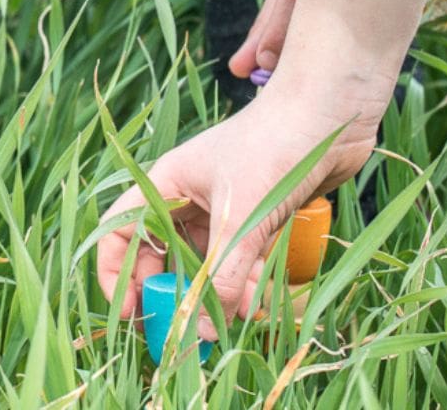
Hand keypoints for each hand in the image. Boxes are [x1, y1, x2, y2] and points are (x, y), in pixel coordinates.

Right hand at [98, 0, 446, 342]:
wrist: (331, 111)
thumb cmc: (274, 148)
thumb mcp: (241, 217)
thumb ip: (221, 276)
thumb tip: (203, 331)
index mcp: (168, 182)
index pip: (121, 228)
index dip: (115, 271)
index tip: (128, 313)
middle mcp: (190, 196)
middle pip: (163, 254)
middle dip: (171, 295)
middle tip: (185, 336)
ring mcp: (227, 207)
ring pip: (207, 264)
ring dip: (218, 295)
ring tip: (238, 320)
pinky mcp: (261, 217)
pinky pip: (243, 262)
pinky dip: (250, 285)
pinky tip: (267, 302)